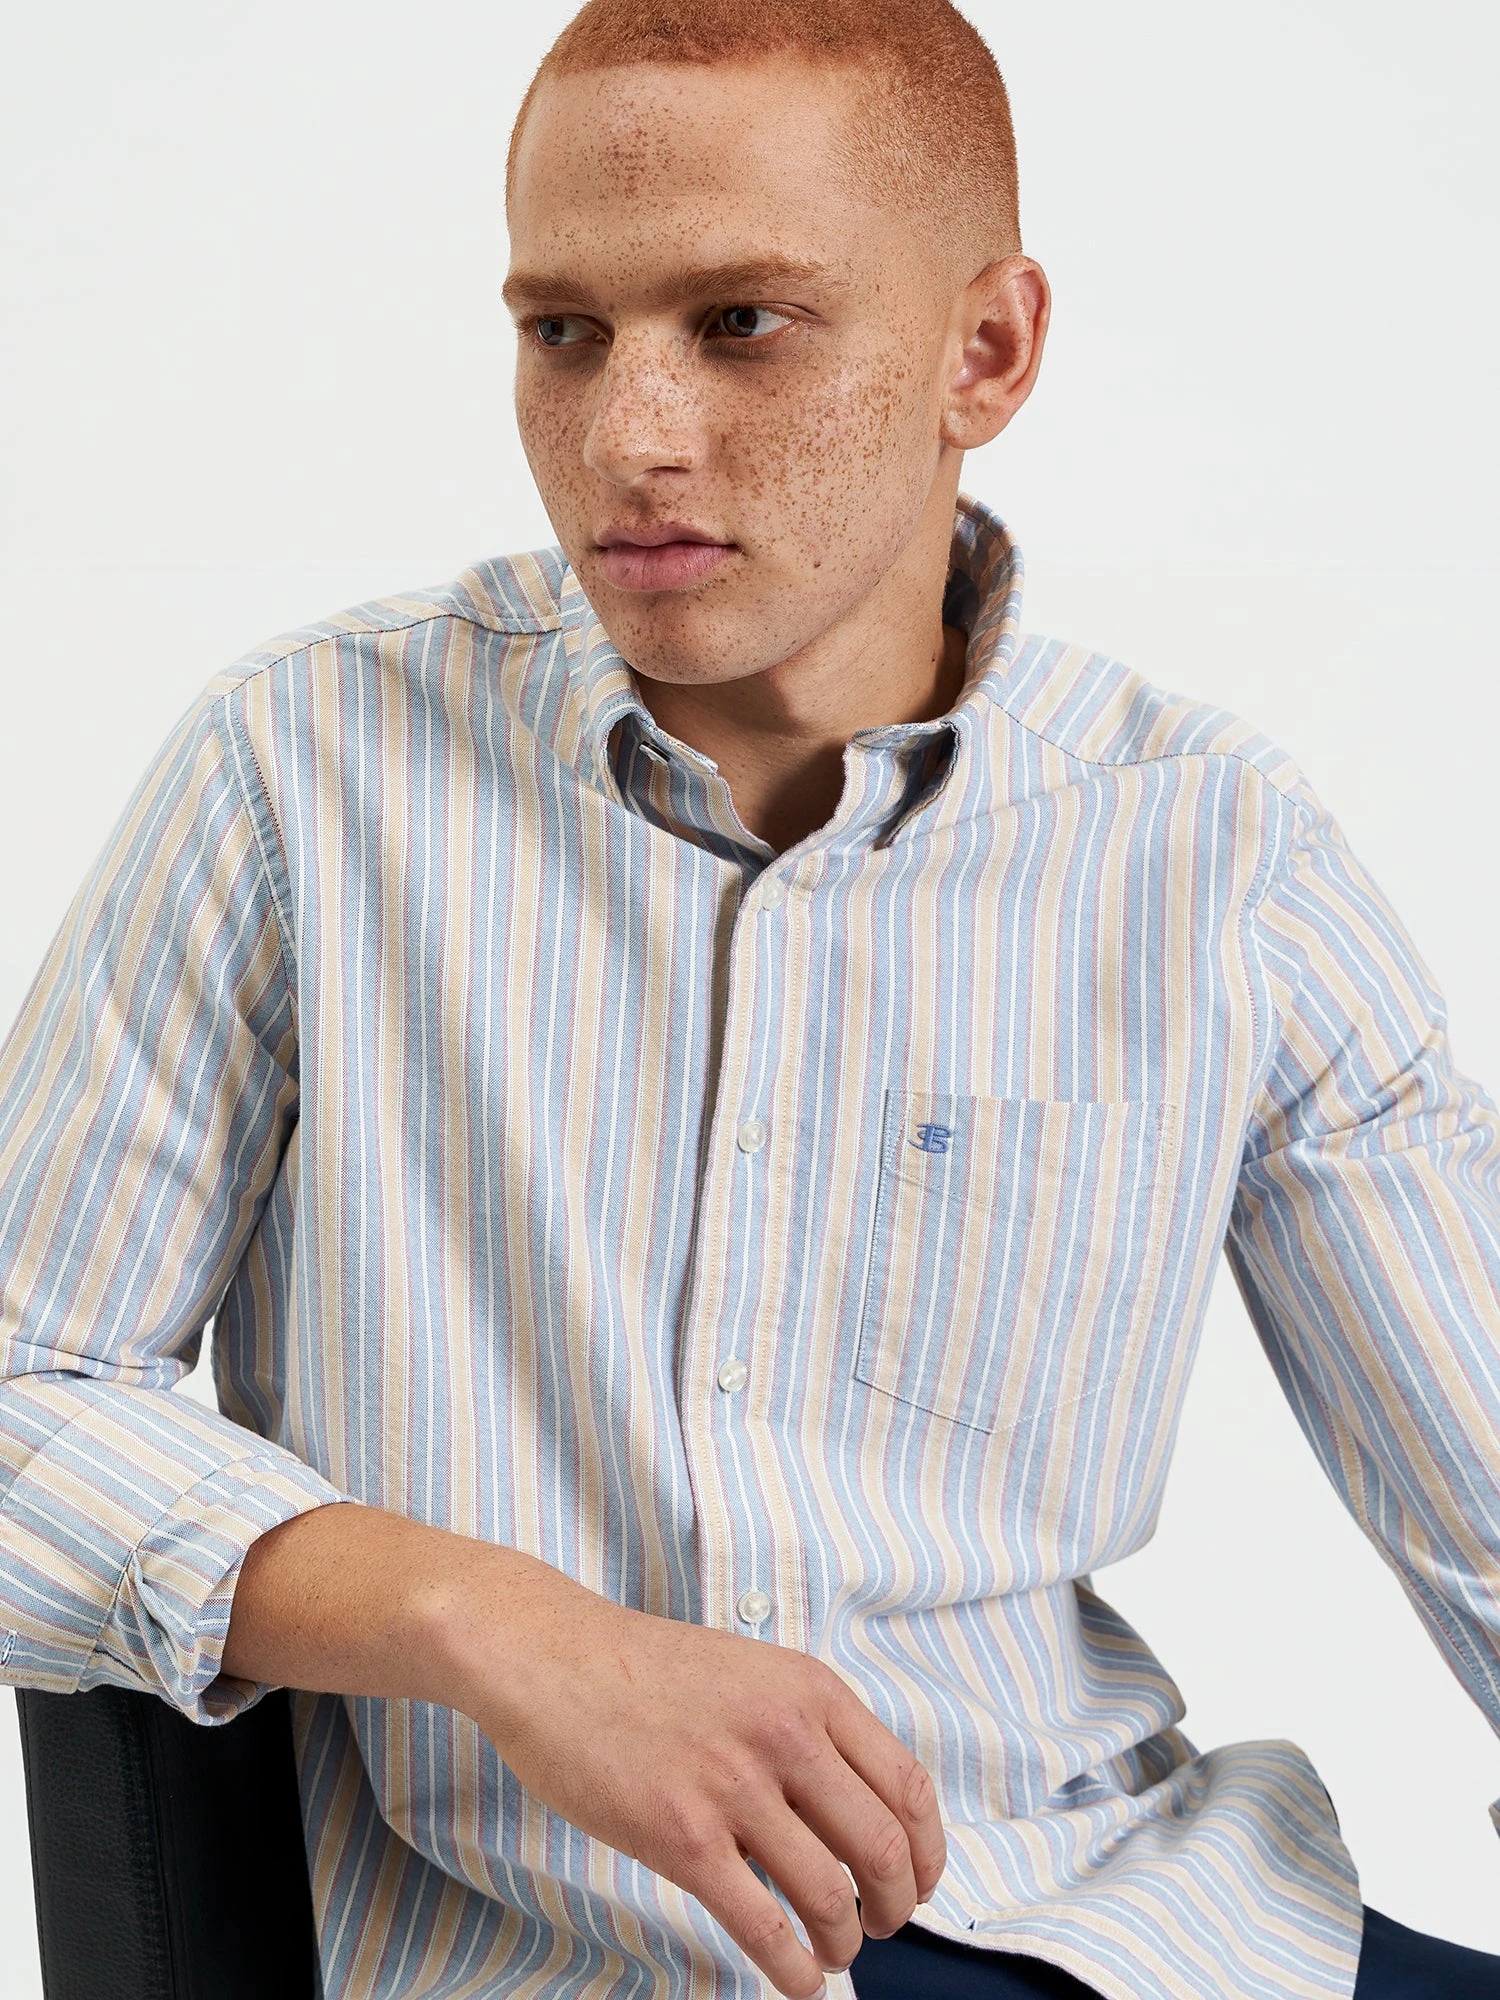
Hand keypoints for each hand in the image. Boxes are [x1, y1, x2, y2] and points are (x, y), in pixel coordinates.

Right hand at [445, 1558, 946, 1998]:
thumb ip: (807, 1727)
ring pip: (830, 1894)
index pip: (908, 1787)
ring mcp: (733, 1786)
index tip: (922, 1882)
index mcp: (810, 1690)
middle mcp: (785, 1734)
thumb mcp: (752, 1672)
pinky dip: (794, 1969)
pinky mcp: (681, 1835)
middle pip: (884, 1848)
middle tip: (884, 1925)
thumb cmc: (645, 1668)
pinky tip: (799, 1982)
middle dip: (897, 1905)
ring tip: (836, 1951)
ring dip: (845, 1941)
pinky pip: (762, 1925)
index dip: (929, 1851)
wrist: (552, 1657)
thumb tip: (856, 1810)